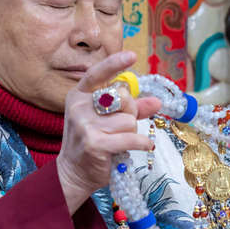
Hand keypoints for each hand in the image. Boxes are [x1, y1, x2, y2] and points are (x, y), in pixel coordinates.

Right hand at [56, 51, 162, 212]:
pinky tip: (142, 147)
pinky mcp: (96, 143)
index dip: (115, 63)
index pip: (98, 73)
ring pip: (129, 120)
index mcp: (78, 96)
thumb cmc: (90, 142)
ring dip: (131, 133)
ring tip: (118, 141)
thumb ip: (130, 108)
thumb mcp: (105, 120)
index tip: (132, 55)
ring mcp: (86, 125)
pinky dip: (142, 144)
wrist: (73, 173)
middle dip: (129, 112)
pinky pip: (132, 138)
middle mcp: (79, 107)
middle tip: (119, 127)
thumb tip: (156, 101)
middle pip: (123, 98)